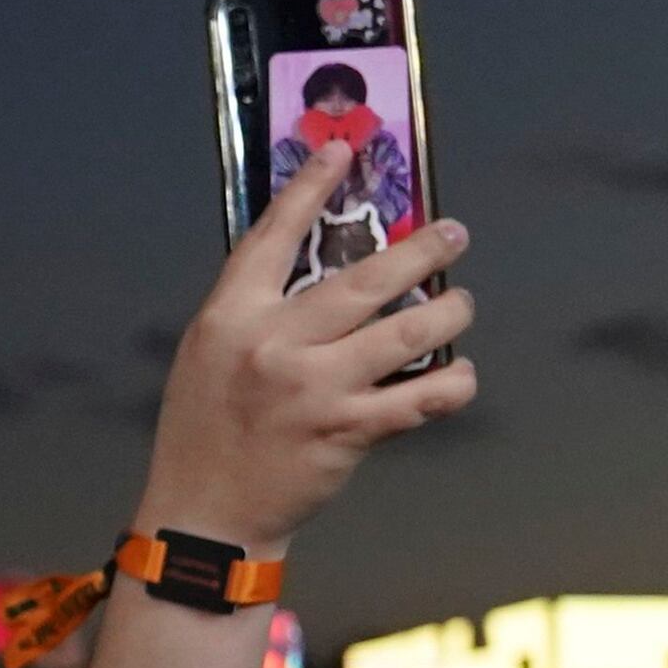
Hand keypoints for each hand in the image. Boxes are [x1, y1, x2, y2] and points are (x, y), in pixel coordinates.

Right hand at [135, 134, 477, 551]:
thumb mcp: (209, 354)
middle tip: (454, 233)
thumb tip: (317, 267)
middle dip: (419, 251)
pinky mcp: (346, 432)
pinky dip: (449, 385)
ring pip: (403, 333)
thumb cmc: (206, 431)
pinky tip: (461, 376)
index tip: (343, 151)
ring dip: (447, 312)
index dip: (311, 189)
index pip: (275, 236)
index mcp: (231, 317)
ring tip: (462, 303)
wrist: (205, 516)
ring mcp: (313, 390)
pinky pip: (417, 400)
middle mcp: (273, 346)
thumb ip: (255, 312)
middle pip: (361, 280)